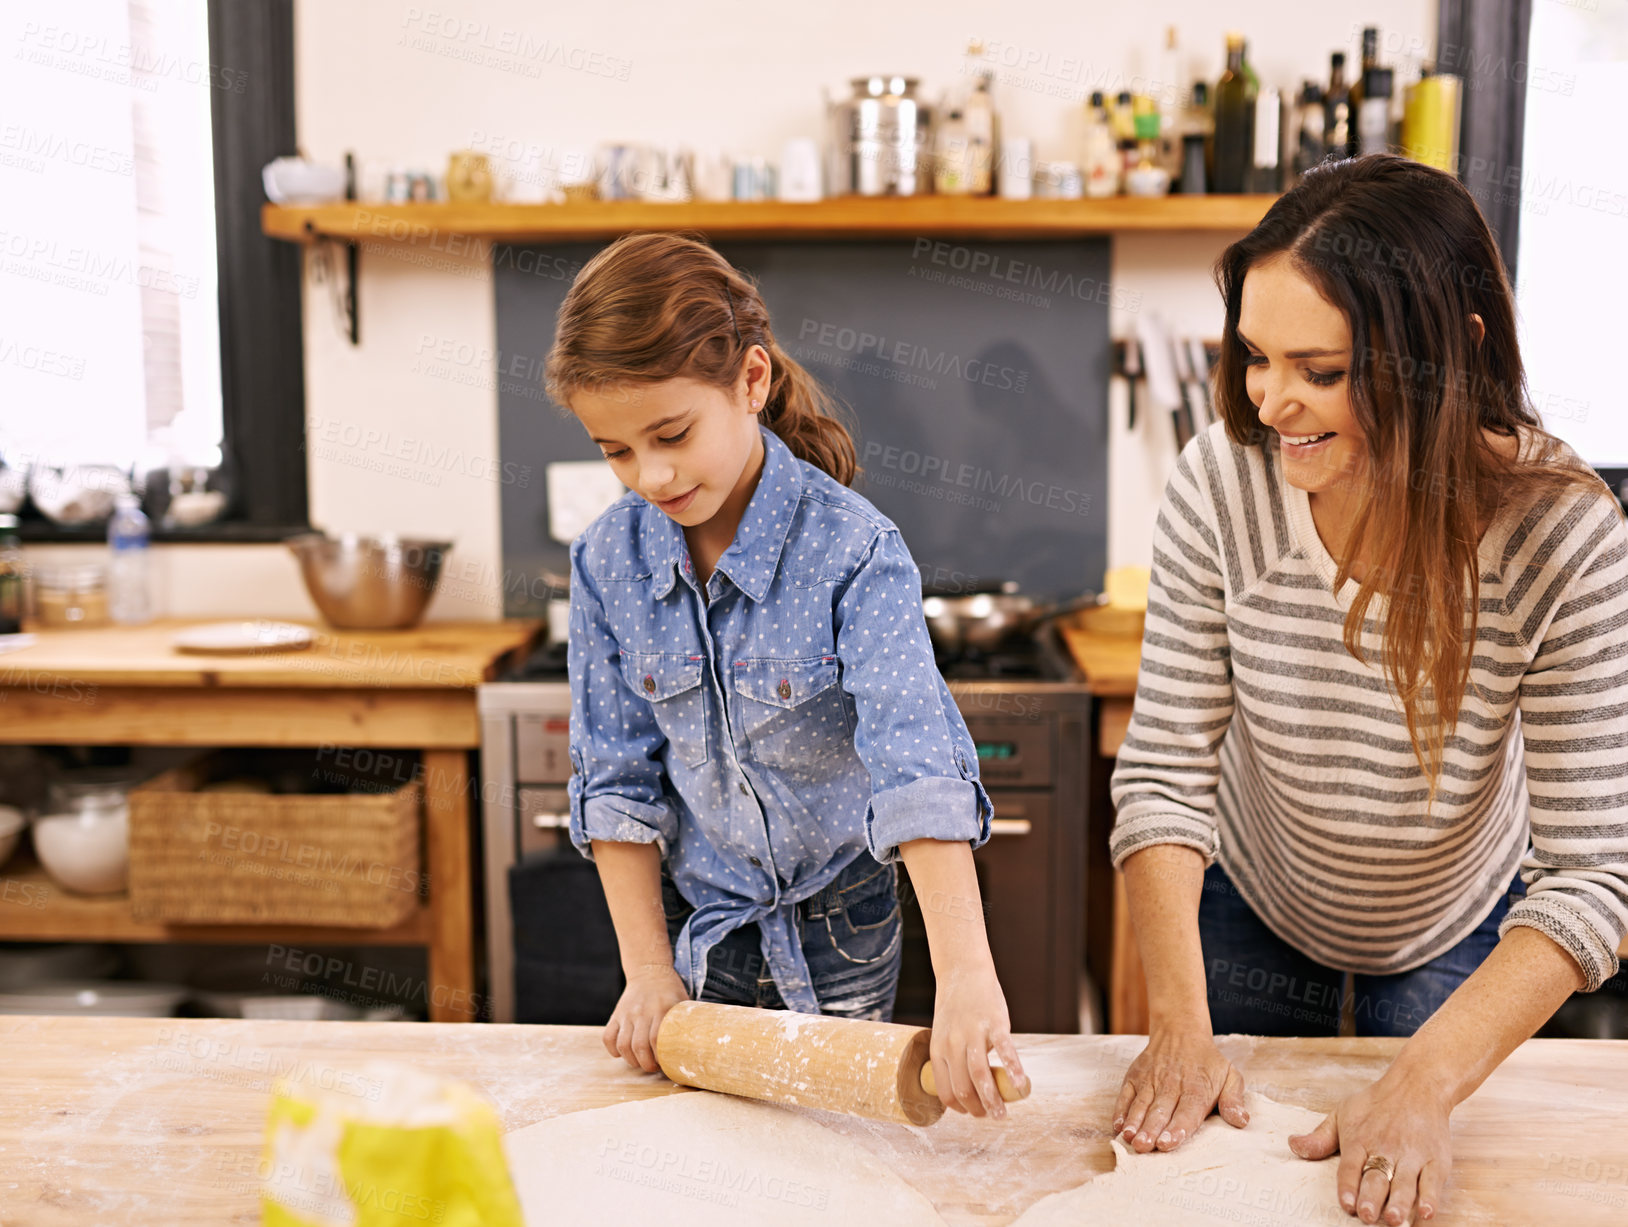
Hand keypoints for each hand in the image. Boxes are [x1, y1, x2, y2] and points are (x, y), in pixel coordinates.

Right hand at [603, 965, 688, 1072]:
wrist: (650, 971)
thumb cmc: (670, 991)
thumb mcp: (683, 1002)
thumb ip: (687, 1021)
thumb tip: (700, 1044)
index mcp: (662, 1009)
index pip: (656, 1039)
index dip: (660, 1056)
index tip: (667, 1062)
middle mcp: (642, 1012)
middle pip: (639, 1046)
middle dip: (646, 1064)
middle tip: (653, 1066)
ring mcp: (627, 1013)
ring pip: (623, 1044)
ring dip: (631, 1060)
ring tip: (640, 1061)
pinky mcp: (616, 1015)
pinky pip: (608, 1037)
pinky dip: (614, 1050)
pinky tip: (623, 1053)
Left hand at [929, 959, 1027, 1118]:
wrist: (963, 971)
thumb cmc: (956, 1007)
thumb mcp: (944, 1034)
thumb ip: (953, 1058)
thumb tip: (969, 1087)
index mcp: (938, 1050)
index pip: (945, 1090)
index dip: (959, 1107)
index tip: (971, 1112)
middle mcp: (952, 1044)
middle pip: (962, 1088)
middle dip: (977, 1109)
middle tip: (991, 1117)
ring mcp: (973, 1033)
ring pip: (979, 1075)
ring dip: (992, 1100)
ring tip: (1001, 1114)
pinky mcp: (994, 1023)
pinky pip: (1005, 1050)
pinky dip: (1013, 1069)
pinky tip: (1020, 1084)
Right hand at [1112, 1026, 1247, 1152]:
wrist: (1180, 1031)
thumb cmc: (1207, 1062)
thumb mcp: (1230, 1075)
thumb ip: (1234, 1100)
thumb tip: (1241, 1121)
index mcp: (1196, 1089)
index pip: (1187, 1112)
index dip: (1177, 1129)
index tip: (1167, 1143)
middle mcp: (1171, 1085)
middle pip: (1160, 1111)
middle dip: (1151, 1130)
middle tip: (1144, 1147)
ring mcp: (1150, 1080)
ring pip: (1141, 1104)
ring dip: (1134, 1122)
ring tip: (1129, 1138)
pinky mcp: (1134, 1076)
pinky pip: (1125, 1094)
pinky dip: (1120, 1109)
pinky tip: (1118, 1125)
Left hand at [1289, 1072, 1452, 1224]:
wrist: (1418, 1085)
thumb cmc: (1376, 1103)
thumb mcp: (1342, 1113)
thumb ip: (1320, 1137)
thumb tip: (1293, 1145)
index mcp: (1360, 1139)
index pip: (1351, 1166)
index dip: (1348, 1185)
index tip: (1346, 1203)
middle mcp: (1385, 1148)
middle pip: (1377, 1177)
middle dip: (1372, 1198)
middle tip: (1367, 1215)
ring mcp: (1412, 1155)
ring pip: (1405, 1183)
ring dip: (1399, 1202)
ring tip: (1393, 1219)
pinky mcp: (1436, 1159)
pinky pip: (1433, 1181)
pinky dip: (1430, 1197)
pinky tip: (1425, 1212)